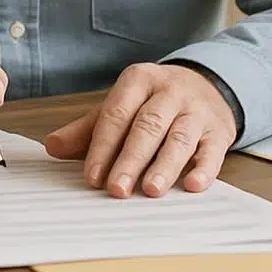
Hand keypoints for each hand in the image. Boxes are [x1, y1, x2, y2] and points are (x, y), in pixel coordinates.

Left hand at [45, 62, 237, 196]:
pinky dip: (204, 169)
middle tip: (116, 189)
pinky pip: (212, 151)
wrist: (206, 85)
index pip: (116, 114)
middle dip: (130, 159)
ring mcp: (196, 110)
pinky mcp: (219, 131)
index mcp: (137, 80)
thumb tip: (52, 147)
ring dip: (165, 166)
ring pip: (179, 138)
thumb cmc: (152, 102)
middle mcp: (168, 92)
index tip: (92, 176)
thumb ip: (87, 129)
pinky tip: (192, 186)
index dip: (102, 146)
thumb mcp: (120, 106)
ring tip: (150, 191)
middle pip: (147, 127)